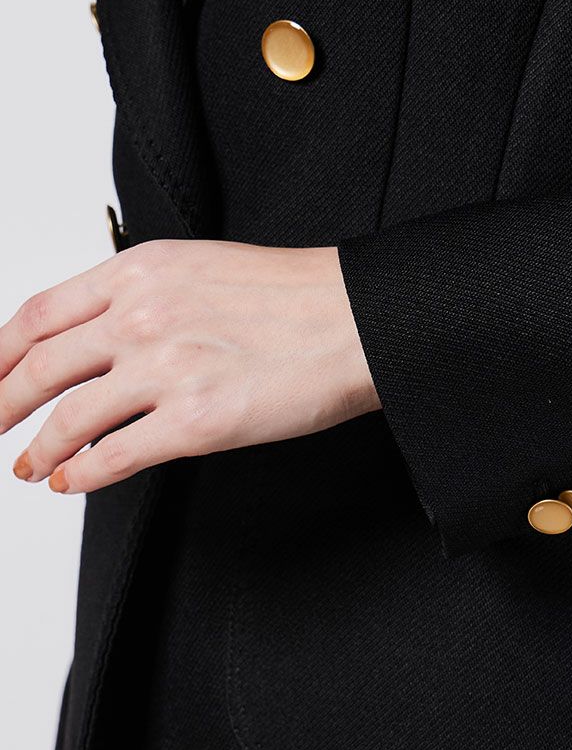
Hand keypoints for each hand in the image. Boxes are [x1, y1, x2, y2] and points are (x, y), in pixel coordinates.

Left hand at [0, 240, 379, 492]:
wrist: (357, 320)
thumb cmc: (297, 297)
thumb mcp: (204, 269)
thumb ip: (146, 297)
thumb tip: (101, 340)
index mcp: (141, 271)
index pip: (38, 315)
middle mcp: (142, 316)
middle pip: (38, 368)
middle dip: (0, 405)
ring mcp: (166, 369)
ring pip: (69, 418)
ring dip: (39, 449)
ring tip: (30, 466)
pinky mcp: (195, 422)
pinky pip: (114, 456)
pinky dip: (82, 474)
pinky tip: (74, 481)